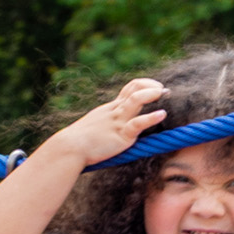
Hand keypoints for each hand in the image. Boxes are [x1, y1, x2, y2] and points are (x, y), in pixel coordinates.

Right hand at [46, 78, 168, 166]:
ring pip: (136, 100)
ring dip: (152, 94)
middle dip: (152, 86)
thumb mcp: (94, 127)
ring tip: (164, 93)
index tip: (157, 89)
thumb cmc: (78, 142)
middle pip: (135, 88)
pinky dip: (151, 118)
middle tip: (164, 91)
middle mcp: (115, 111)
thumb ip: (105, 126)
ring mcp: (118, 122)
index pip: (131, 88)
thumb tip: (109, 133)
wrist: (69, 148)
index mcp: (111, 109)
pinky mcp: (121, 135)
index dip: (146, 85)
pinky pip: (137, 124)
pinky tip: (161, 114)